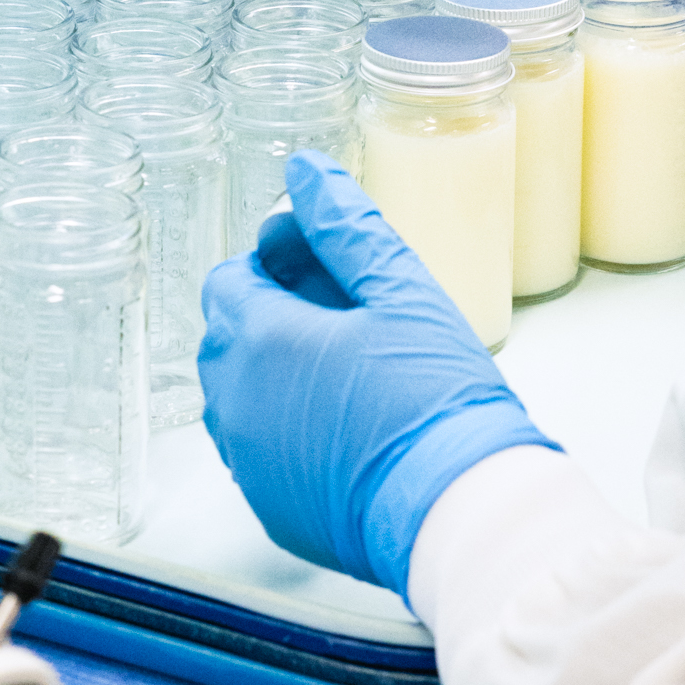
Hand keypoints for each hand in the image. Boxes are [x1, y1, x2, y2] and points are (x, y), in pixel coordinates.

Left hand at [198, 152, 554, 599]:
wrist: (459, 510)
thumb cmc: (439, 403)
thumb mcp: (402, 290)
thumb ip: (346, 226)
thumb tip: (306, 174)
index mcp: (260, 339)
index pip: (229, 280)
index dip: (272, 265)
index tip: (320, 271)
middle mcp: (235, 402)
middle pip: (225, 337)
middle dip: (268, 318)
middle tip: (340, 318)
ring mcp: (247, 461)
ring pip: (235, 398)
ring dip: (272, 376)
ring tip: (346, 374)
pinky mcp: (269, 508)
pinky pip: (256, 454)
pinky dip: (284, 432)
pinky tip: (345, 429)